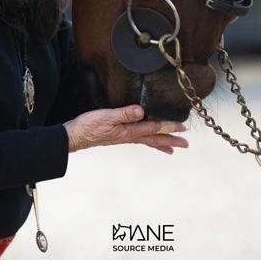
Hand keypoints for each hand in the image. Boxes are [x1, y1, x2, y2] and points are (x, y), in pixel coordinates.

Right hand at [63, 104, 188, 154]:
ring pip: (149, 140)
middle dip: (171, 140)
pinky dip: (149, 141)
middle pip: (155, 138)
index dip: (168, 126)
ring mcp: (125, 137)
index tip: (182, 127)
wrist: (74, 136)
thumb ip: (124, 113)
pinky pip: (140, 139)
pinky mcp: (119, 136)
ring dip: (162, 142)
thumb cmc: (88, 126)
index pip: (153, 128)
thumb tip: (141, 111)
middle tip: (186, 144)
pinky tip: (149, 140)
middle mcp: (129, 136)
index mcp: (128, 131)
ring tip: (174, 148)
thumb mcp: (105, 116)